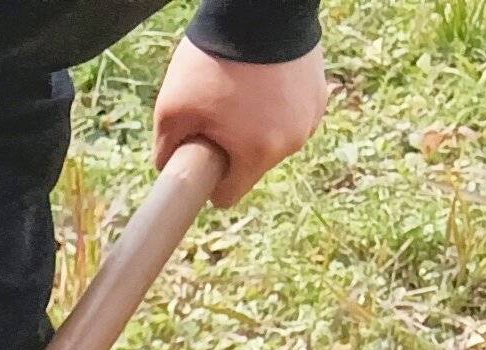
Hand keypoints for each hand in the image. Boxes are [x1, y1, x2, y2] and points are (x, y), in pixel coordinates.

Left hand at [152, 40, 327, 205]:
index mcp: (258, 154)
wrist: (260, 9)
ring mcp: (310, 117)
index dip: (209, 182)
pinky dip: (275, 107)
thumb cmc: (213, 60)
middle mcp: (291, 142)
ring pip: (273, 141)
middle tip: (218, 113)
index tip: (201, 159)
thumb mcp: (172, 109)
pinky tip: (261, 81)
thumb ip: (166, 151)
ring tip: (240, 91)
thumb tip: (168, 169)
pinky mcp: (319, 95)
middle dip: (232, 149)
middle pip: (251, 167)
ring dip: (256, 127)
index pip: (228, 196)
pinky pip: (290, 116)